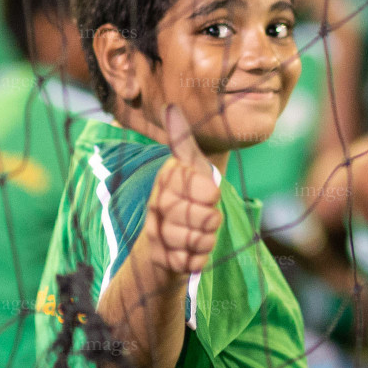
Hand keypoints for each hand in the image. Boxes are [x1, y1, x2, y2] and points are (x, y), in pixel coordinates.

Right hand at [144, 104, 222, 274]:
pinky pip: (194, 261)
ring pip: (199, 240)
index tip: (208, 194)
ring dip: (206, 238)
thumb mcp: (189, 168)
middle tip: (206, 216)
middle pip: (204, 216)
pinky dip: (199, 258)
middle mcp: (156, 205)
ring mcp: (157, 233)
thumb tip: (170, 106)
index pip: (203, 189)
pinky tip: (192, 251)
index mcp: (166, 180)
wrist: (163, 241)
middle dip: (211, 219)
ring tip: (199, 233)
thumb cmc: (185, 198)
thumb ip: (183, 142)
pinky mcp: (162, 260)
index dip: (209, 194)